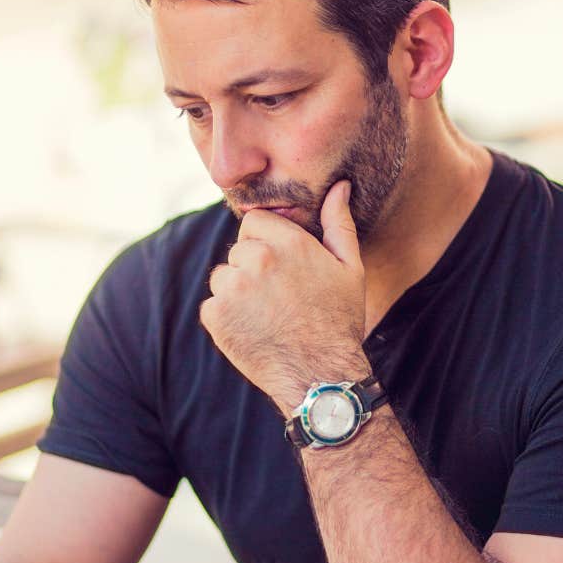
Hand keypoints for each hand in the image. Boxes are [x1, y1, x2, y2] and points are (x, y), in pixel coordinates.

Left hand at [200, 180, 367, 410]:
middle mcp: (256, 259)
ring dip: (237, 292)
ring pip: (223, 277)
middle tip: (278, 297)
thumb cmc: (339, 321)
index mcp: (287, 241)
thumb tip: (339, 187)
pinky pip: (213, 305)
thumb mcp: (349, 268)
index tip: (280, 266)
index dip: (265, 242)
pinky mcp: (215, 316)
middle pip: (238, 250)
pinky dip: (226, 318)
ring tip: (267, 316)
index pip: (253, 221)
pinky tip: (253, 331)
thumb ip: (338, 223)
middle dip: (252, 268)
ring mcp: (232, 288)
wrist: (320, 376)